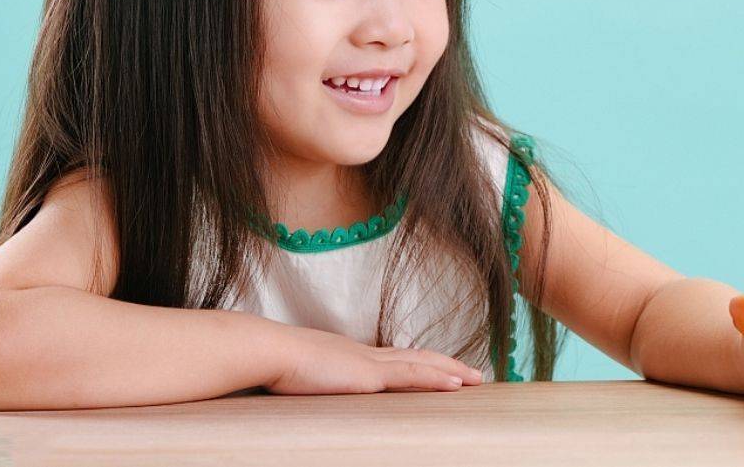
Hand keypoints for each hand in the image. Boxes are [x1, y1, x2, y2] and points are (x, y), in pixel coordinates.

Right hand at [262, 326, 483, 394]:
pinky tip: (457, 384)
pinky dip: (437, 378)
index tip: (438, 368)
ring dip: (451, 371)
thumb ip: (308, 383)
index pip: (394, 359)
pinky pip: (412, 376)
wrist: (267, 352)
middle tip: (472, 373)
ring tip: (476, 378)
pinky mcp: (368, 375)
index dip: (419, 363)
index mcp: (350, 356)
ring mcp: (369, 363)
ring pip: (422, 364)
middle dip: (446, 364)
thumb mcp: (295, 377)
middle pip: (416, 356)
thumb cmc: (272, 365)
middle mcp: (365, 355)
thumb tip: (302, 392)